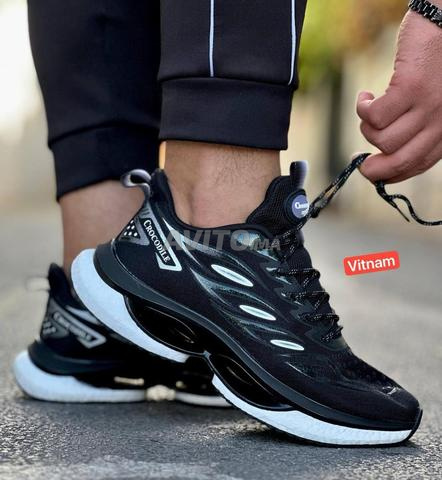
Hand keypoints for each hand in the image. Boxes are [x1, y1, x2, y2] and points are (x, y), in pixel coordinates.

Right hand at [357, 8, 441, 183]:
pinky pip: (374, 116)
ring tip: (369, 107)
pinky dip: (361, 108)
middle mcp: (440, 122)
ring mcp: (427, 106)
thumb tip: (384, 153)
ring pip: (382, 138)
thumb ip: (417, 128)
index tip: (371, 169)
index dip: (389, 174)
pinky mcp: (410, 88)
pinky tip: (365, 96)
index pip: (416, 166)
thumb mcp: (431, 103)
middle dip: (373, 169)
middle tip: (358, 160)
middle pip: (399, 162)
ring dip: (366, 127)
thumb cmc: (434, 63)